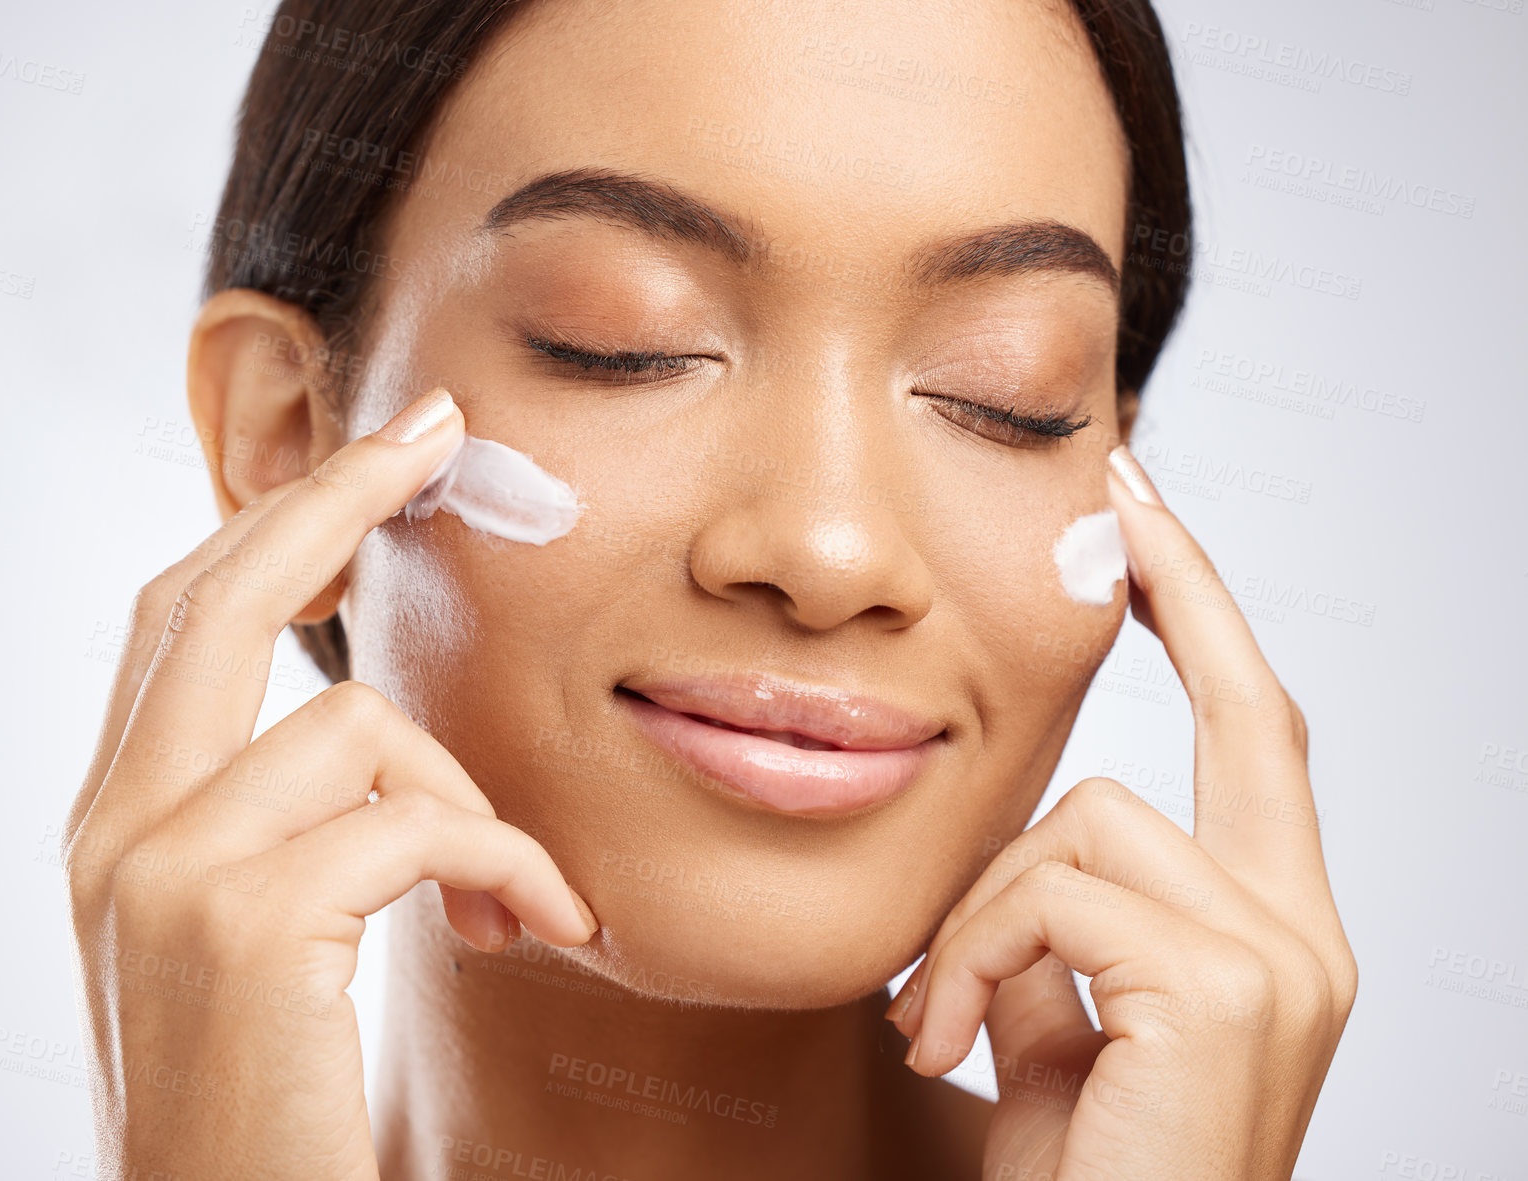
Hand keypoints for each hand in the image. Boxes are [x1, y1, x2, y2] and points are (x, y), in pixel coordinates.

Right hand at [60, 389, 597, 1180]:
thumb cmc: (261, 1110)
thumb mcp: (249, 948)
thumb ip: (275, 828)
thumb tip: (371, 731)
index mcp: (113, 825)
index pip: (177, 623)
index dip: (271, 522)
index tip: (367, 459)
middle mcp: (112, 831)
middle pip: (212, 597)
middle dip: (330, 496)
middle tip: (434, 434)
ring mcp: (161, 870)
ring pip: (361, 726)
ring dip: (476, 804)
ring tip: (524, 898)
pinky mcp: (240, 922)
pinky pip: (420, 822)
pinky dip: (508, 862)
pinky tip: (542, 926)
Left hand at [886, 447, 1356, 1178]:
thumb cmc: (1077, 1177)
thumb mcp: (1055, 1031)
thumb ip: (1053, 938)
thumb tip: (1014, 868)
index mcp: (1272, 933)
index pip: (1262, 739)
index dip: (1215, 622)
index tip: (1148, 525)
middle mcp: (1306, 936)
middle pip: (1252, 713)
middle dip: (1187, 585)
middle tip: (1120, 491)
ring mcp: (1280, 961)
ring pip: (1086, 818)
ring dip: (978, 909)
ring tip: (931, 1015)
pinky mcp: (1223, 990)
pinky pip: (1049, 893)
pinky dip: (968, 954)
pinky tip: (941, 1039)